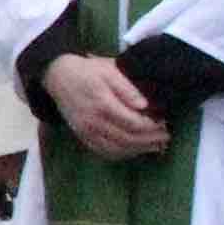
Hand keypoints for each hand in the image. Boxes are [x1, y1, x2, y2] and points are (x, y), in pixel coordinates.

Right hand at [45, 52, 169, 162]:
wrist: (58, 76)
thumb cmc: (88, 71)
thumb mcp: (110, 70)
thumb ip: (127, 89)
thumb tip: (145, 106)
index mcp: (103, 104)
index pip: (134, 123)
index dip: (152, 126)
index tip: (165, 122)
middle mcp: (93, 122)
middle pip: (128, 139)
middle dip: (150, 140)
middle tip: (166, 137)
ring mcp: (86, 131)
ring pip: (117, 149)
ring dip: (138, 150)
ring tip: (155, 146)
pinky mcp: (83, 136)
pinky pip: (104, 152)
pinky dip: (122, 154)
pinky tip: (134, 150)